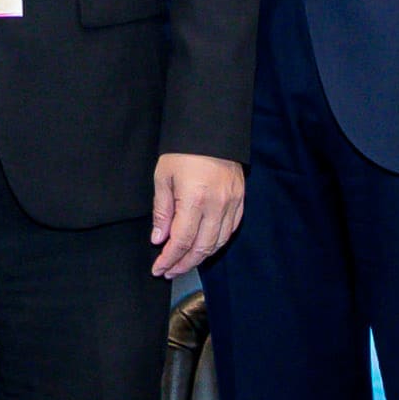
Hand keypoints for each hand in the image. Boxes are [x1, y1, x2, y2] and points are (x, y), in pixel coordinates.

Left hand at [149, 151, 244, 279]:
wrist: (212, 128)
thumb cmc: (183, 150)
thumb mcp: (163, 177)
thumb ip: (162, 211)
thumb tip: (159, 239)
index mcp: (195, 199)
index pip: (181, 241)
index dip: (169, 259)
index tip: (158, 268)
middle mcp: (217, 205)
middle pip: (202, 248)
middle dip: (183, 264)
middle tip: (169, 271)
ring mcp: (232, 203)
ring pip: (218, 242)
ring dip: (200, 257)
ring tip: (184, 262)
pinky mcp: (240, 199)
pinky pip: (230, 230)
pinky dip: (217, 243)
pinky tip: (205, 246)